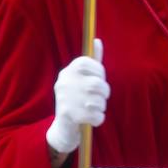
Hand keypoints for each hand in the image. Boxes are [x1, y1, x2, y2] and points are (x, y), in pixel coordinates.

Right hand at [46, 39, 108, 155]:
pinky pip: (97, 116)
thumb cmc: (77, 99)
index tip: (99, 79)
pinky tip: (92, 119)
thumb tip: (97, 40)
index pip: (88, 62)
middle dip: (104, 92)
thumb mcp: (83, 79)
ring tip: (95, 108)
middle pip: (97, 83)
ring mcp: (65, 99)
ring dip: (102, 106)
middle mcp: (63, 83)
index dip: (99, 71)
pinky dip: (99, 119)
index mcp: (67, 72)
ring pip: (98, 101)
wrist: (63, 128)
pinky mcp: (69, 115)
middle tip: (101, 97)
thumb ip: (92, 61)